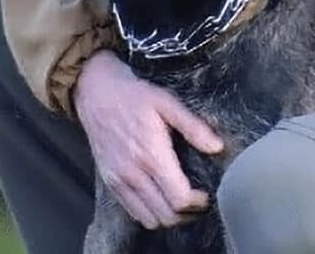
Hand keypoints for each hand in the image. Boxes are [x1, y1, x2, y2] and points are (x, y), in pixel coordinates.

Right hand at [74, 50, 223, 228]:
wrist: (98, 95)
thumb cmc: (136, 96)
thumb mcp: (168, 102)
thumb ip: (193, 127)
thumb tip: (217, 147)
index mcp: (152, 155)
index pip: (178, 198)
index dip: (198, 202)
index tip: (207, 194)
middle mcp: (134, 174)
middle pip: (165, 215)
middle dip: (187, 214)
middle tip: (200, 201)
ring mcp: (119, 182)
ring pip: (148, 219)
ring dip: (169, 217)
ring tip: (183, 201)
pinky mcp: (110, 183)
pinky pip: (132, 212)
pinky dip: (150, 213)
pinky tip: (161, 197)